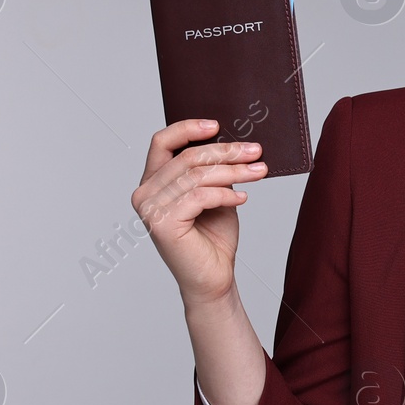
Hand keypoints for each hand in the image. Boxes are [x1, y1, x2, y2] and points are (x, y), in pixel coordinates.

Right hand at [131, 119, 267, 304]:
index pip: (161, 142)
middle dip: (226, 152)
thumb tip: (234, 143)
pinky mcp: (161, 223)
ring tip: (259, 172)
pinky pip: (199, 195)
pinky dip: (225, 194)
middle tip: (255, 151)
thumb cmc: (213, 238)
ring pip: (196, 175)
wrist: (213, 278)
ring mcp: (149, 208)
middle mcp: (144, 193)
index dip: (188, 128)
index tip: (218, 125)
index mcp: (153, 182)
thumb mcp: (216, 194)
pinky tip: (242, 197)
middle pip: (187, 157)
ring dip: (233, 171)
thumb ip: (213, 171)